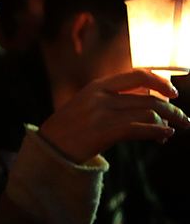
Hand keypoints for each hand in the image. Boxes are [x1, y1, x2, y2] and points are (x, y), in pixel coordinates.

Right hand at [38, 69, 188, 163]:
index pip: (137, 76)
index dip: (160, 82)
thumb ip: (111, 98)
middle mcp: (101, 97)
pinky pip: (139, 129)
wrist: (48, 147)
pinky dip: (157, 132)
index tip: (173, 93)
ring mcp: (101, 114)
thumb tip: (146, 100)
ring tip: (174, 130)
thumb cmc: (68, 128)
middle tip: (184, 119)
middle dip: (172, 109)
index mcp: (97, 86)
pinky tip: (164, 136)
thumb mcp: (86, 104)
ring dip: (168, 122)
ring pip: (148, 113)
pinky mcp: (103, 132)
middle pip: (148, 99)